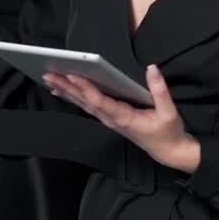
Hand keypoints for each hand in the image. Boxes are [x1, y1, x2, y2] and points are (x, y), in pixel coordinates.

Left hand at [43, 64, 200, 173]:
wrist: (167, 151)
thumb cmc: (168, 132)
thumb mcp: (169, 112)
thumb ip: (160, 90)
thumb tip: (152, 68)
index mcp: (124, 117)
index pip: (100, 101)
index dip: (85, 88)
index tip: (72, 74)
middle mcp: (111, 119)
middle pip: (85, 101)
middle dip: (67, 87)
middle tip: (49, 74)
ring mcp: (108, 119)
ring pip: (83, 103)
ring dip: (66, 91)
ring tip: (49, 79)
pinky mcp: (108, 118)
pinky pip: (87, 105)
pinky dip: (73, 96)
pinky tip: (61, 90)